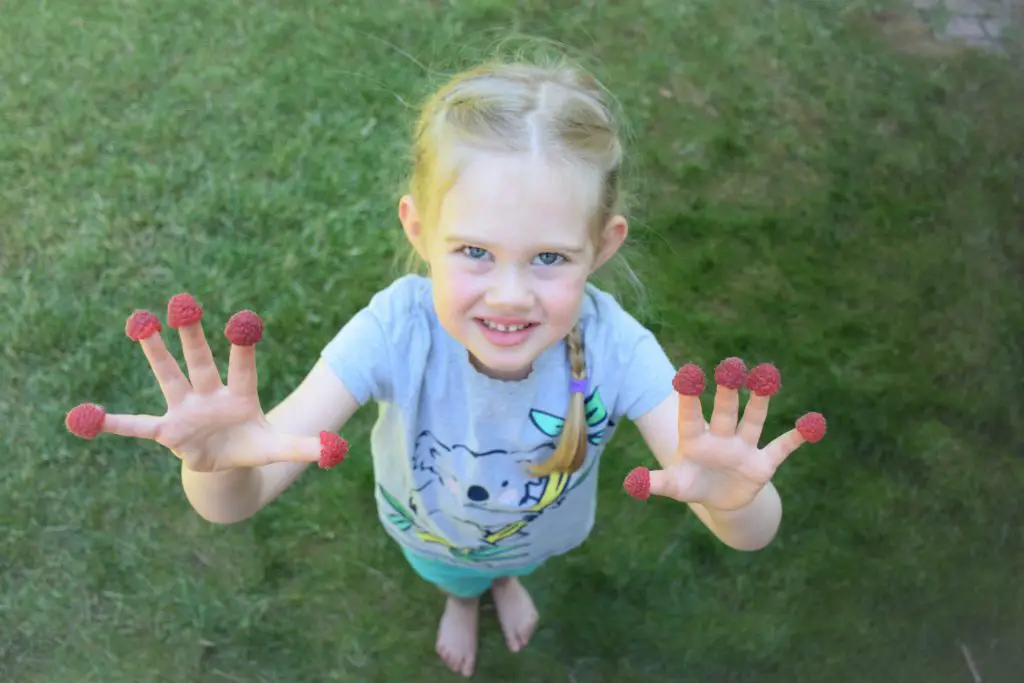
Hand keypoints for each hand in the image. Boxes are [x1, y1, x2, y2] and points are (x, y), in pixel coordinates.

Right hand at [64, 293, 347, 471]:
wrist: (228, 462)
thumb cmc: (253, 445)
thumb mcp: (280, 450)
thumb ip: (306, 447)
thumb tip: (337, 450)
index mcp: (242, 395)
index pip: (243, 367)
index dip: (243, 347)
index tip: (243, 320)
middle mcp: (210, 394)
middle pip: (200, 361)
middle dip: (192, 336)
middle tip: (183, 302)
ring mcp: (186, 409)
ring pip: (168, 376)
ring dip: (155, 352)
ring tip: (138, 321)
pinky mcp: (168, 431)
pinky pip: (137, 426)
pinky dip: (113, 424)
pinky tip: (84, 418)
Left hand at [624, 357, 825, 510]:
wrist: (719, 500)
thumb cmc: (691, 484)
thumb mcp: (673, 485)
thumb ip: (655, 482)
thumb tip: (631, 482)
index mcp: (695, 439)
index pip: (691, 416)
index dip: (689, 397)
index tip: (688, 374)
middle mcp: (721, 437)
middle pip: (725, 411)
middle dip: (728, 391)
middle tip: (731, 365)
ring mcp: (743, 447)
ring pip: (753, 420)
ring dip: (760, 401)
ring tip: (768, 376)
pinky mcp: (762, 463)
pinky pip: (782, 447)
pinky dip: (797, 437)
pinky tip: (813, 422)